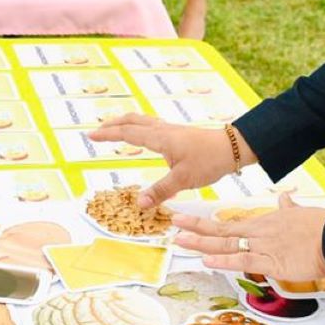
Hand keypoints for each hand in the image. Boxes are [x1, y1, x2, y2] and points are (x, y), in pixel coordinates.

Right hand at [86, 114, 246, 205]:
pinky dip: (140, 126)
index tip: (91, 136)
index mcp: (160, 139)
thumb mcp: (183, 180)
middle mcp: (163, 130)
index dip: (108, 135)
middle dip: (112, 125)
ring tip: (114, 128)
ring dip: (125, 123)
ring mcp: (171, 130)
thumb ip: (159, 191)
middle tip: (97, 130)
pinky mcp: (179, 134)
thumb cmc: (209, 161)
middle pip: (132, 121)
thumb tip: (139, 204)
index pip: (128, 134)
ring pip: (142, 120)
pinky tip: (142, 134)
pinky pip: (152, 125)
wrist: (233, 148)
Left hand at [172, 193, 324, 279]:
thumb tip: (285, 199)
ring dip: (202, 242)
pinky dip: (224, 259)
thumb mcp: (301, 213)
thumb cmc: (323, 227)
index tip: (186, 220)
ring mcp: (264, 246)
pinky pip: (244, 260)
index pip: (229, 223)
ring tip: (180, 239)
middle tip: (174, 224)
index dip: (206, 223)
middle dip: (196, 227)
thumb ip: (289, 208)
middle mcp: (259, 232)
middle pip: (222, 230)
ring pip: (227, 243)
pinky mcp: (273, 262)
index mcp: (265, 222)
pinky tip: (207, 259)